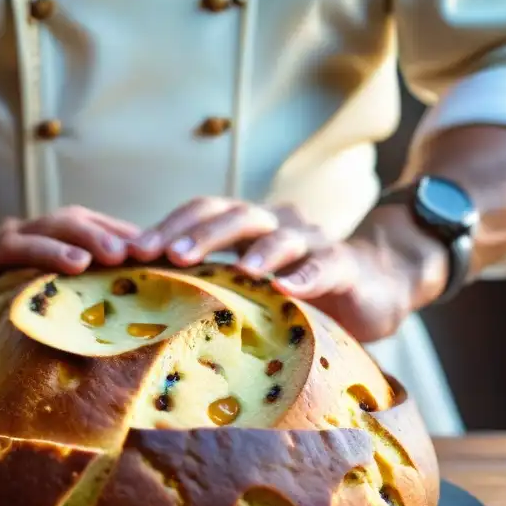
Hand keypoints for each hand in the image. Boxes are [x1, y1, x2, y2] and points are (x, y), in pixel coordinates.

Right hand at [0, 206, 141, 350]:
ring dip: (43, 252)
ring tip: (77, 266)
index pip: (71, 220)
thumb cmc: (10, 312)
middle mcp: (4, 247)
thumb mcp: (50, 293)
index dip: (107, 230)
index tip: (143, 248)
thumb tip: (150, 270)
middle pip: (43, 225)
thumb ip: (93, 279)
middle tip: (118, 254)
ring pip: (7, 246)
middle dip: (84, 235)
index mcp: (31, 240)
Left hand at [132, 197, 446, 341]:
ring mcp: (312, 242)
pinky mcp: (345, 266)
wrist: (372, 286)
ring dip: (258, 252)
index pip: (203, 211)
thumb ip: (209, 280)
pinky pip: (325, 267)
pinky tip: (289, 290)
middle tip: (171, 255)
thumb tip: (141, 294)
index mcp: (247, 225)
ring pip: (281, 237)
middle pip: (236, 215)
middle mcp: (276, 223)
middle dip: (202, 235)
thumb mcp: (248, 284)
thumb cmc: (295, 289)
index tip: (133, 251)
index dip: (169, 226)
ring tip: (237, 271)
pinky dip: (306, 277)